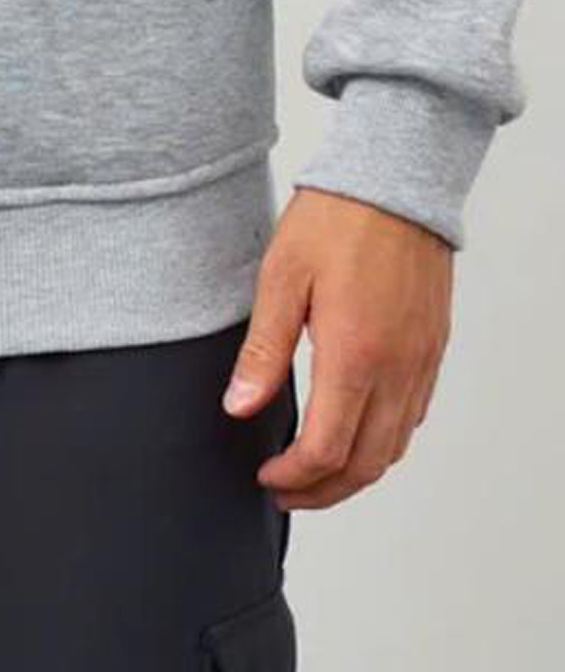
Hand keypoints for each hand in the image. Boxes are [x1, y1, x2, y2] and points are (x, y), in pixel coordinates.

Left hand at [222, 187, 452, 510]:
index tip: (266, 475)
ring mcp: (421, 361)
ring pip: (395, 447)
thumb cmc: (334, 220)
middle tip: (285, 490)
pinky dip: (384, 441)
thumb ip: (263, 349)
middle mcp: (397, 368)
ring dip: (356, 472)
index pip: (326, 449)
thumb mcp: (282, 277)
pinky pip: (414, 416)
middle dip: (323, 491)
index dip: (294, 477)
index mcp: (355, 355)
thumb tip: (239, 407)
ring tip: (315, 473)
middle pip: (366, 464)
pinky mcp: (432, 348)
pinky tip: (355, 430)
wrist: (393, 181)